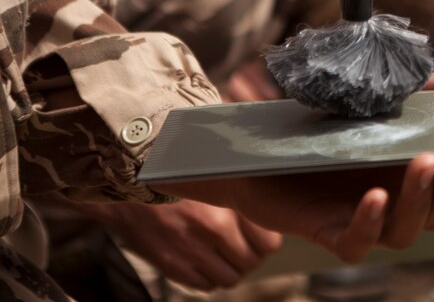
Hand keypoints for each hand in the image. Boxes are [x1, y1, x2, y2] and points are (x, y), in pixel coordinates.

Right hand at [87, 200, 280, 290]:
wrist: (130, 188)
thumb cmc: (178, 181)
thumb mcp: (216, 182)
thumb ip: (241, 200)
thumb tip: (266, 217)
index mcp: (229, 205)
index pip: (268, 243)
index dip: (264, 242)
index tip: (258, 237)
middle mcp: (214, 230)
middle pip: (251, 263)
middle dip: (249, 258)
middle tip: (240, 247)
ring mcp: (193, 251)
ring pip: (230, 279)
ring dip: (230, 270)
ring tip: (223, 256)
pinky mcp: (173, 266)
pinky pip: (206, 286)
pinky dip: (209, 278)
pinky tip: (204, 263)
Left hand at [157, 64, 433, 262]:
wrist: (250, 152)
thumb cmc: (316, 131)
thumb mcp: (373, 104)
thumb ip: (420, 94)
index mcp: (404, 174)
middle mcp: (389, 201)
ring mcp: (360, 219)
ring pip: (405, 230)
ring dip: (420, 200)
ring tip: (426, 164)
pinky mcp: (326, 231)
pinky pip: (356, 242)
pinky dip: (370, 221)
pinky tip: (375, 196)